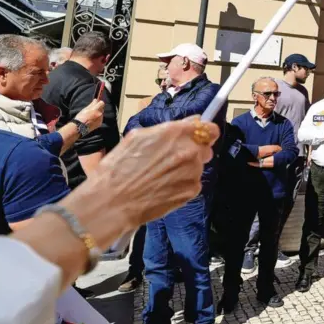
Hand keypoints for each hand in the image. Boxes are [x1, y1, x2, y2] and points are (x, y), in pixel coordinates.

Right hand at [66, 118, 217, 246]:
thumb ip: (169, 129)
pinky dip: (183, 184)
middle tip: (172, 159)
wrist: (112, 201)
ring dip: (187, 169)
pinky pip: (193, 183)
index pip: (210, 129)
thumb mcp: (138, 137)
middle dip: (194, 151)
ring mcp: (194, 172)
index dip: (205, 133)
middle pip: (206, 148)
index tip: (198, 137)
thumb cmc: (118, 166)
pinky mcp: (192, 191)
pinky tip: (163, 187)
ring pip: (199, 166)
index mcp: (177, 133)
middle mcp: (191, 151)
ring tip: (162, 176)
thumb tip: (192, 122)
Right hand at [74, 99, 104, 130]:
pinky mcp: (100, 124)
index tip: (97, 103)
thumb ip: (92, 104)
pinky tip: (92, 119)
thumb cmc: (81, 117)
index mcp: (96, 109)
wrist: (79, 127)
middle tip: (92, 110)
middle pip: (102, 108)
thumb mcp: (85, 109)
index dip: (99, 102)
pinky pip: (100, 118)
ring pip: (101, 113)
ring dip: (98, 113)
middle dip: (98, 108)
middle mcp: (99, 114)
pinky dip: (97, 118)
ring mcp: (100, 119)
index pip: (102, 103)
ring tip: (91, 115)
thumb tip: (96, 100)